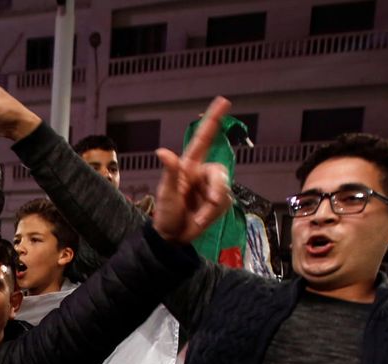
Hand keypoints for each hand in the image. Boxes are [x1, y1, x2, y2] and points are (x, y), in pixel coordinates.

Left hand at [152, 96, 233, 243]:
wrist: (173, 237)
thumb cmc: (165, 214)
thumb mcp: (166, 194)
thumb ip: (169, 172)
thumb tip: (162, 151)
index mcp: (188, 166)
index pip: (203, 139)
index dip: (213, 120)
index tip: (224, 102)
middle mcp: (202, 173)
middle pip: (220, 172)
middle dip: (217, 189)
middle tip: (210, 204)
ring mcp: (211, 187)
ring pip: (224, 190)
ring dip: (211, 208)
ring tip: (196, 217)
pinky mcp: (219, 201)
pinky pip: (225, 203)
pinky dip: (213, 214)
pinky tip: (201, 219)